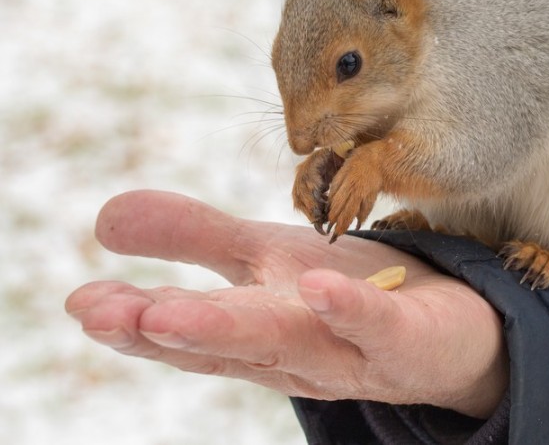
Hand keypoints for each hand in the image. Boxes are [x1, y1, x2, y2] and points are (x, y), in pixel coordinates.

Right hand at [65, 190, 507, 418]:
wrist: (444, 325)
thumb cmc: (343, 295)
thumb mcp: (264, 257)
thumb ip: (191, 239)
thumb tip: (101, 219)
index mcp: (255, 332)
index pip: (190, 331)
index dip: (136, 322)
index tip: (81, 304)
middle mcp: (296, 351)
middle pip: (231, 343)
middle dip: (171, 333)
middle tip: (110, 316)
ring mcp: (351, 351)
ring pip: (291, 342)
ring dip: (234, 330)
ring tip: (174, 313)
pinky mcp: (406, 338)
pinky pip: (376, 325)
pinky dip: (346, 310)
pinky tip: (315, 284)